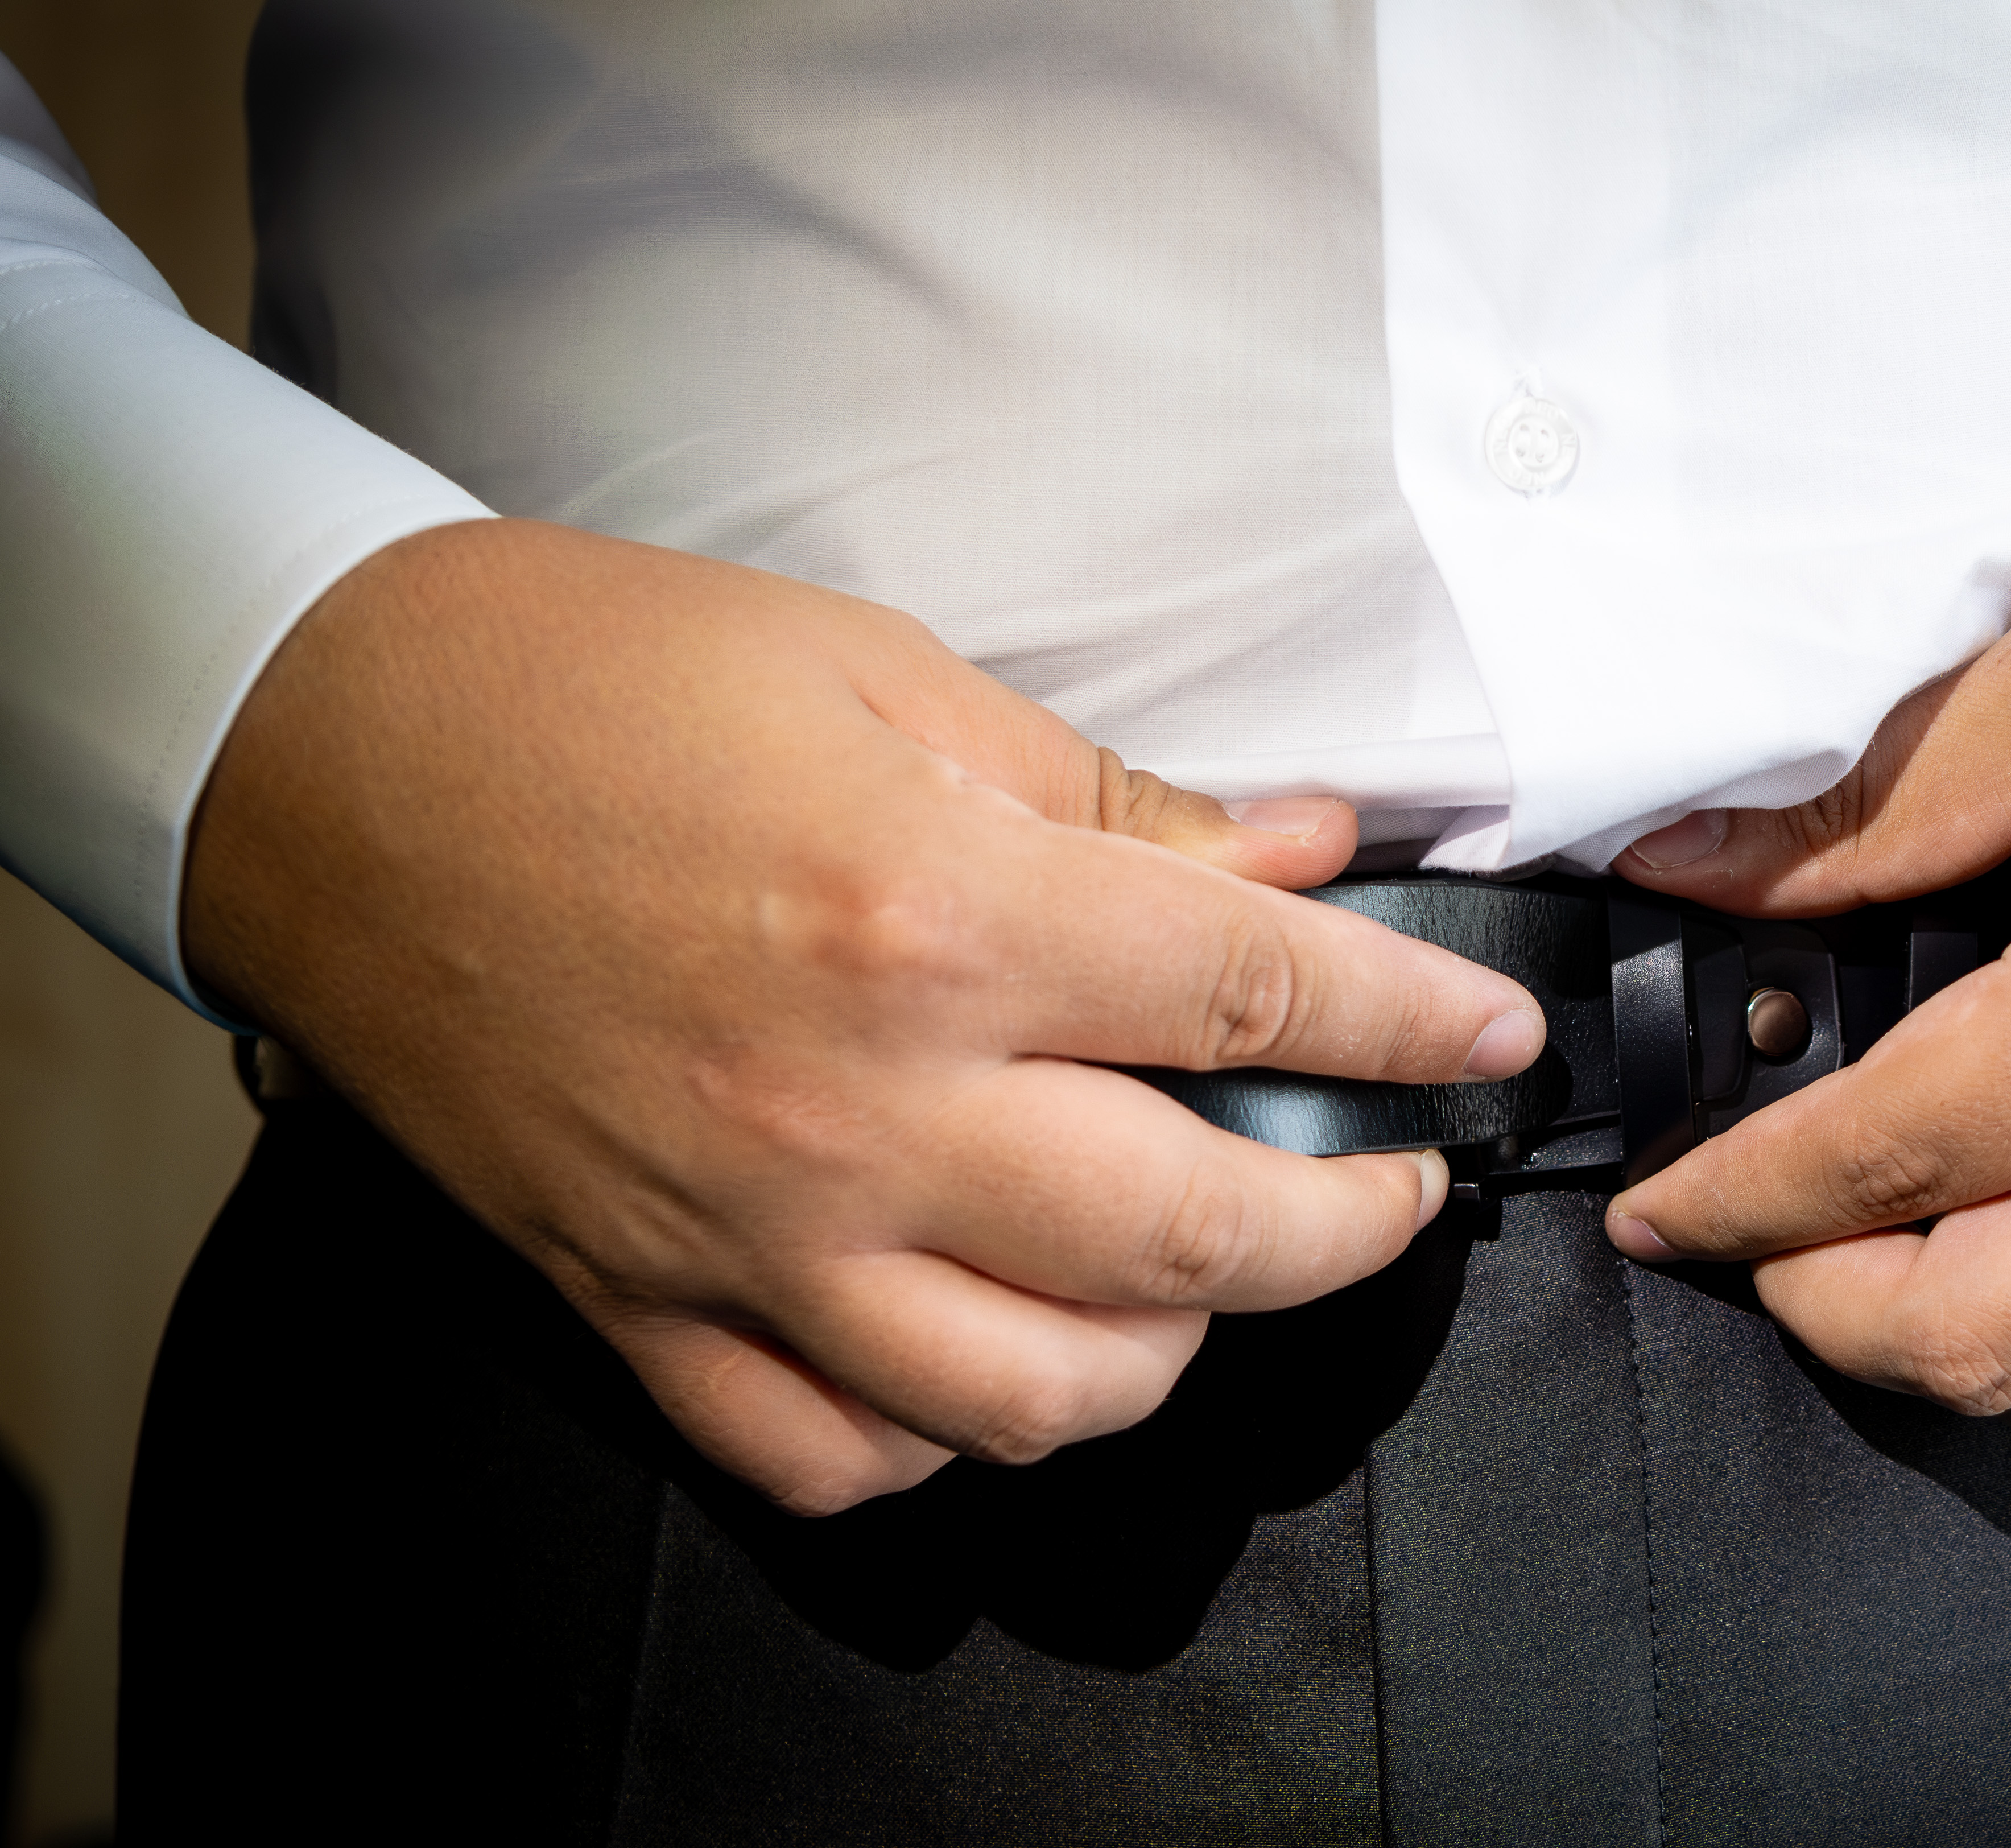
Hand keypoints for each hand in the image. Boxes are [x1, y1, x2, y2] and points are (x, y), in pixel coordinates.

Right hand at [184, 519, 1542, 1513]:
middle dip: (1345, 1231)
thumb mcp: (889, 678)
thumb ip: (1113, 796)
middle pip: (1191, 1240)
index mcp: (935, 918)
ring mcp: (746, 1233)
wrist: (323, 753)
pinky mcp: (640, 1302)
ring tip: (1196, 1275)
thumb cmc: (596, 686)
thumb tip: (1296, 850)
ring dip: (1164, 1354)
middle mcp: (857, 1107)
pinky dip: (945, 1432)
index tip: (1484, 1044)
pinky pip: (835, 1456)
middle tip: (1389, 1190)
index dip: (1414, 1026)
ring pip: (1033, 1395)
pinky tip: (989, 1348)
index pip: (1259, 1003)